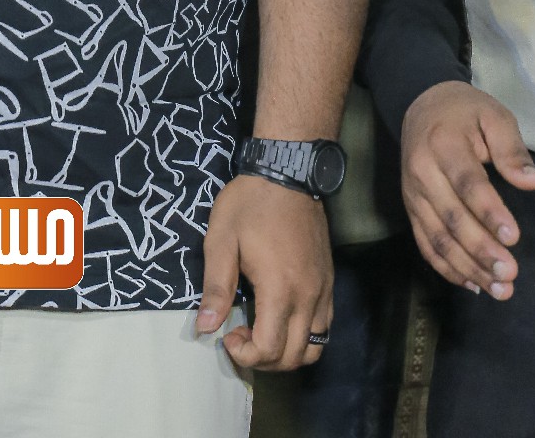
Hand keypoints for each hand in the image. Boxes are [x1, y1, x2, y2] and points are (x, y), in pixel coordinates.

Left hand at [196, 174, 332, 370]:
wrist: (288, 173)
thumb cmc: (250, 204)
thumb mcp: (221, 239)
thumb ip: (216, 288)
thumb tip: (205, 328)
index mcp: (280, 289)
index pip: (270, 349)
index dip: (245, 354)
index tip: (227, 335)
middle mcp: (309, 297)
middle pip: (294, 358)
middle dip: (264, 360)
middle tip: (240, 336)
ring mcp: (323, 291)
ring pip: (315, 348)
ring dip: (287, 354)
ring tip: (262, 332)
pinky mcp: (329, 283)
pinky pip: (324, 327)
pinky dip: (303, 337)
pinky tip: (281, 318)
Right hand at [401, 80, 534, 298]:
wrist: (420, 105)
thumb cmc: (464, 113)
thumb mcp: (493, 117)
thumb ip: (511, 149)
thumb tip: (534, 181)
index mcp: (443, 144)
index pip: (467, 183)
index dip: (489, 212)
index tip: (513, 237)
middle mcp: (422, 172)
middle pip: (451, 217)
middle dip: (481, 249)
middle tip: (510, 274)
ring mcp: (413, 194)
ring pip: (438, 238)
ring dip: (468, 267)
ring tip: (498, 289)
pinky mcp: (411, 209)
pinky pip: (425, 244)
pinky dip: (447, 268)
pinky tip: (472, 284)